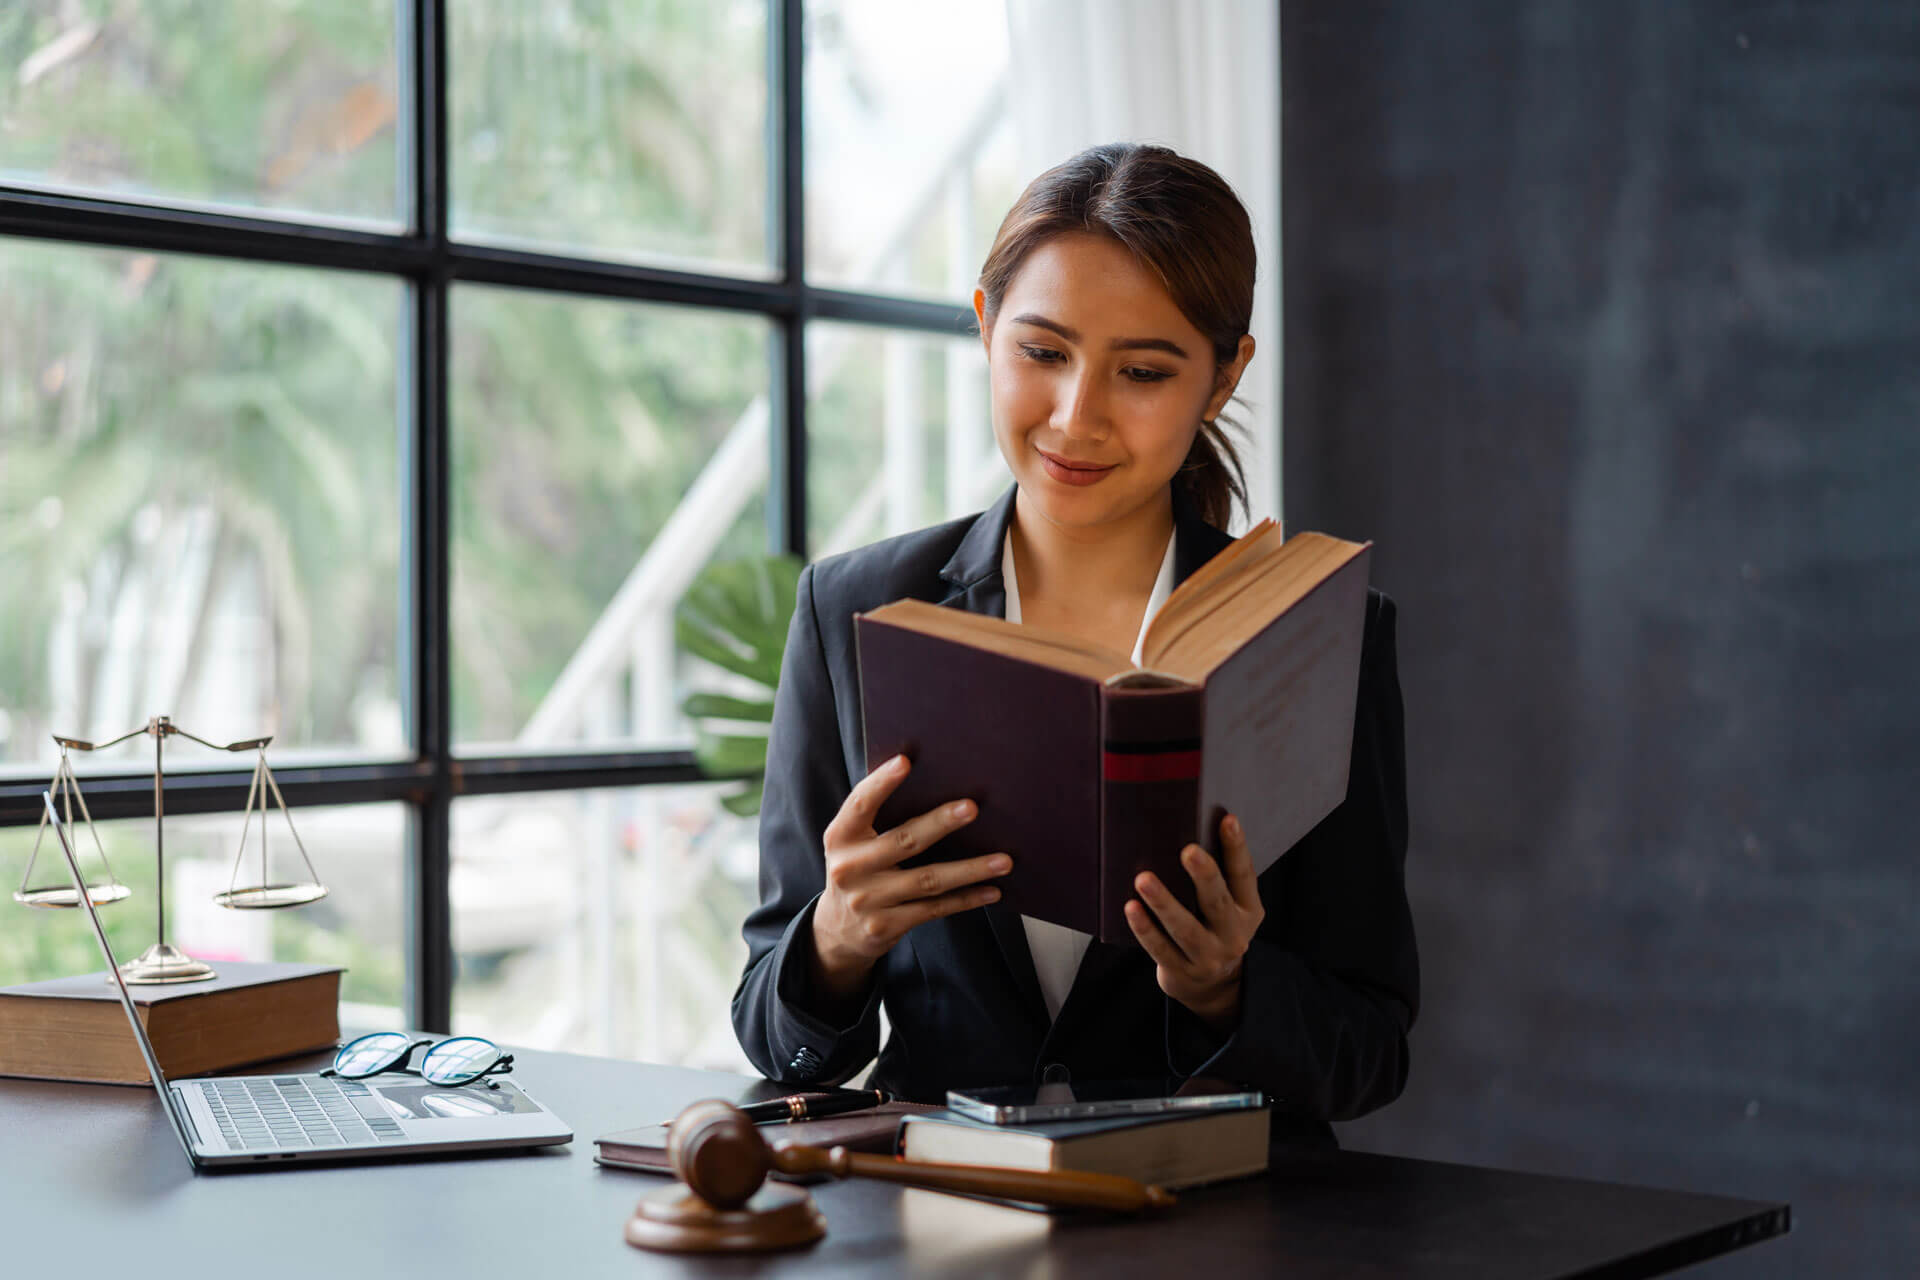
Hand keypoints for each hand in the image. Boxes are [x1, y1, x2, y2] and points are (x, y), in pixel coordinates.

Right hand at [809, 754, 1011, 997]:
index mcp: (840, 837)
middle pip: (904, 841)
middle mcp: (850, 868)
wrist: (838, 932)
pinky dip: (966, 899)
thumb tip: (931, 783)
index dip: (881, 783)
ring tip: (1004, 860)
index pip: (860, 804)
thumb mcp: (852, 844)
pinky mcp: (886, 926)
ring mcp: (868, 900)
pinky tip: (992, 890)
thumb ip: (877, 819)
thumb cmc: (857, 872)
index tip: (905, 761)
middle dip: (940, 823)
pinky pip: (935, 908)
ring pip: (928, 880)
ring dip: (970, 869)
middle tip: (972, 807)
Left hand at [1124, 812, 1264, 1030]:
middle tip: (1188, 851)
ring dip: (1164, 903)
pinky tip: (1131, 909)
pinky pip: (1160, 949)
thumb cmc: (1214, 929)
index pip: (1244, 876)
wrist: (1212, 987)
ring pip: (1185, 928)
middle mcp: (1233, 935)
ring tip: (1144, 879)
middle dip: (1204, 876)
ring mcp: (1208, 957)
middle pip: (1218, 903)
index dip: (1237, 848)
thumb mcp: (1230, 908)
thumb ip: (1219, 879)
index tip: (1228, 820)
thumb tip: (1187, 830)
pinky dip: (1145, 929)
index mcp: (1247, 911)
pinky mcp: (1181, 972)